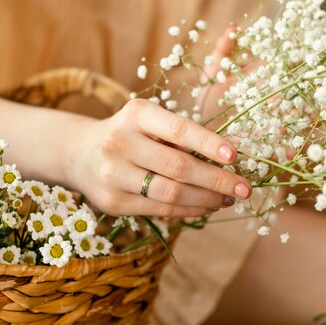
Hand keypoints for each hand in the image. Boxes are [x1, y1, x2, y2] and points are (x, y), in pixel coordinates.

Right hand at [69, 99, 251, 216]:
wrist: (80, 154)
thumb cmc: (131, 134)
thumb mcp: (150, 122)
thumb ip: (183, 136)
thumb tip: (232, 154)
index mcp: (136, 114)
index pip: (178, 129)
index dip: (209, 143)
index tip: (235, 156)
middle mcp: (119, 142)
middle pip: (178, 167)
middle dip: (217, 179)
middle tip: (245, 188)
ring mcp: (113, 174)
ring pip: (171, 193)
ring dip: (207, 198)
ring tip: (228, 198)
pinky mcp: (112, 202)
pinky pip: (160, 210)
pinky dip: (190, 210)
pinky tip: (208, 206)